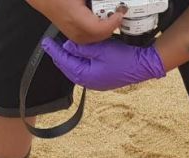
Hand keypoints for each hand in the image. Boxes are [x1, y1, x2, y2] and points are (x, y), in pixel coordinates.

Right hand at [29, 0, 123, 43]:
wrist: (45, 0)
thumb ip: (99, 1)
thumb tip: (112, 1)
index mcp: (76, 19)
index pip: (100, 29)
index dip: (113, 22)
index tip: (120, 12)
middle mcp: (76, 32)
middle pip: (102, 35)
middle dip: (113, 25)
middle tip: (120, 12)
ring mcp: (76, 37)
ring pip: (99, 38)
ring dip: (108, 27)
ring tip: (113, 15)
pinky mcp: (76, 37)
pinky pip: (93, 37)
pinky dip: (101, 29)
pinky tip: (102, 19)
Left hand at [42, 37, 167, 90]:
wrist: (142, 66)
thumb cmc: (123, 59)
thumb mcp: (100, 50)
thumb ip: (82, 48)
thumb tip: (68, 47)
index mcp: (86, 76)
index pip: (65, 62)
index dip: (54, 52)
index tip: (46, 43)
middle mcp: (89, 82)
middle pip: (69, 68)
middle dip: (60, 56)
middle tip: (51, 46)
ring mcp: (96, 82)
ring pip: (77, 69)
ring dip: (70, 59)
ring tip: (63, 49)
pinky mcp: (102, 79)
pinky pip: (85, 70)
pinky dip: (80, 62)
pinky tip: (79, 55)